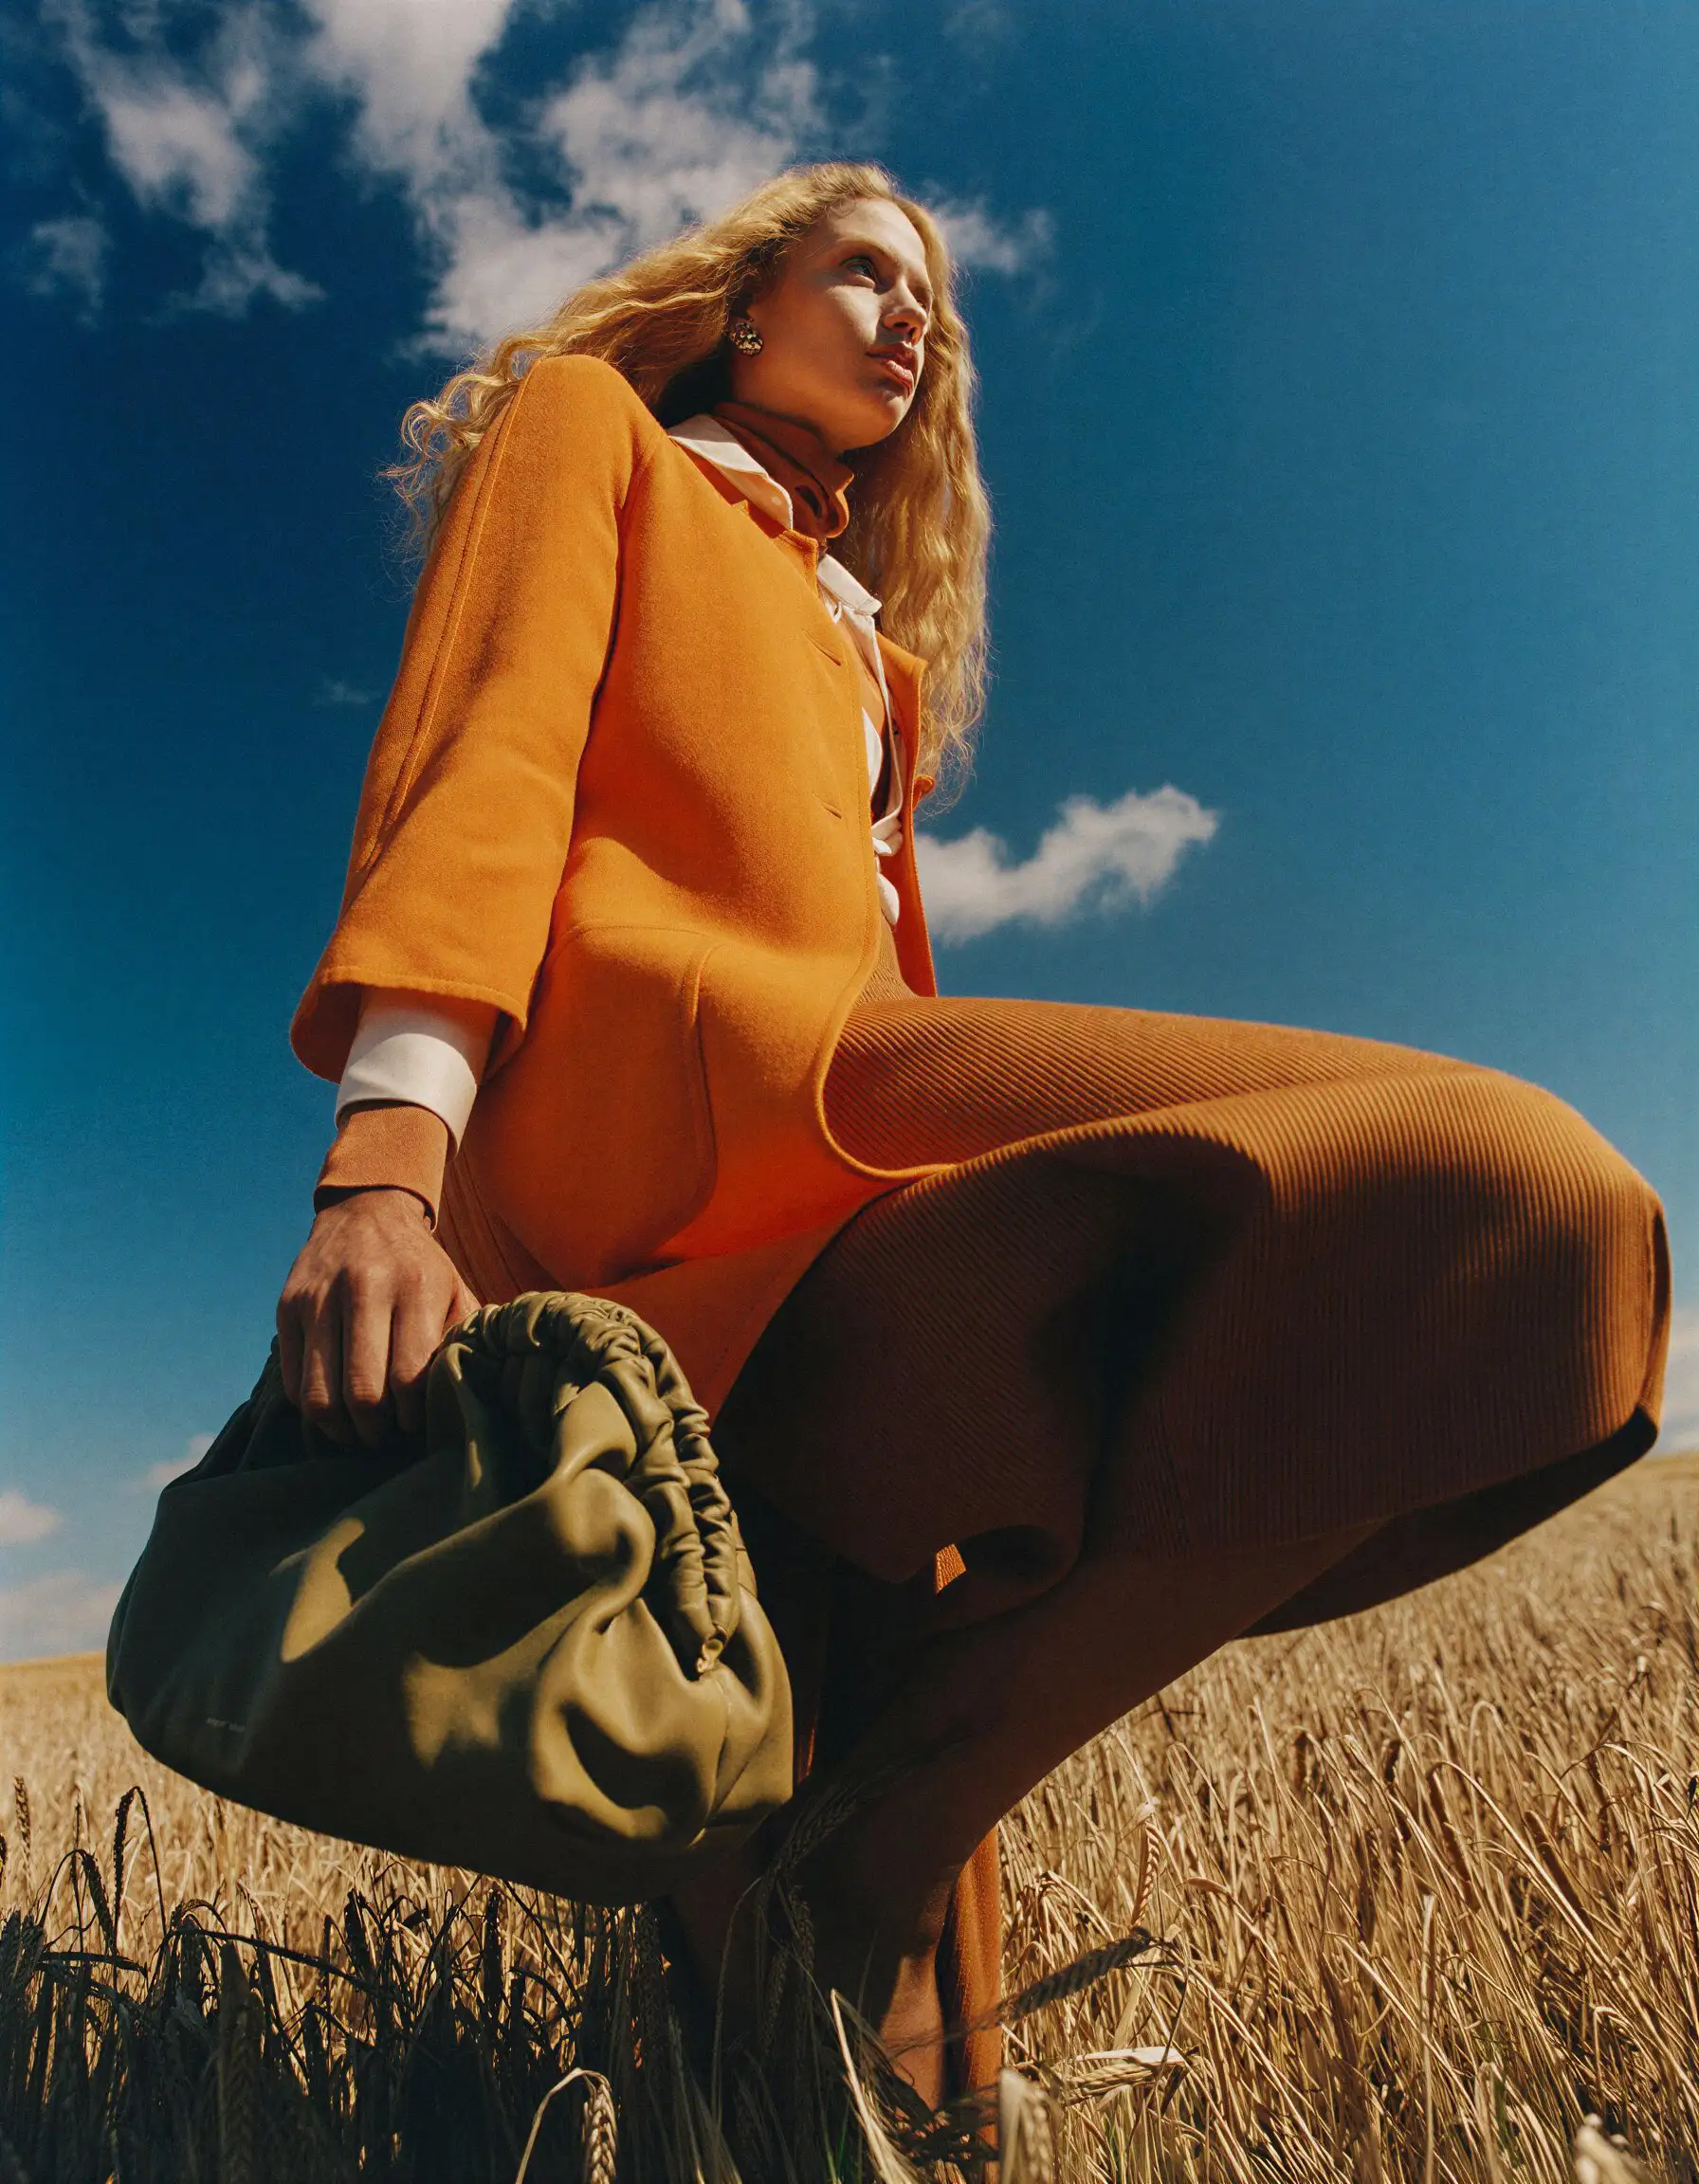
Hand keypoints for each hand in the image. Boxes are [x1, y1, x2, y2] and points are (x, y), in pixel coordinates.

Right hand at [276, 1190, 481, 1448]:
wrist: (365, 1212)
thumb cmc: (419, 1266)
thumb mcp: (454, 1288)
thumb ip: (464, 1336)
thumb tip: (473, 1390)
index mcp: (415, 1287)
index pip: (408, 1376)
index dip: (411, 1415)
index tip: (415, 1424)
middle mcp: (364, 1289)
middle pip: (362, 1391)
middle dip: (375, 1430)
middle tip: (384, 1438)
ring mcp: (319, 1298)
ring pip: (320, 1393)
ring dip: (340, 1429)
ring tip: (357, 1434)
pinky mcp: (287, 1307)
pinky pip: (293, 1380)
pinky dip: (311, 1409)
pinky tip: (333, 1411)